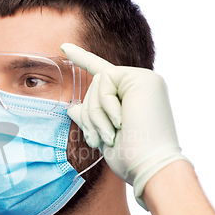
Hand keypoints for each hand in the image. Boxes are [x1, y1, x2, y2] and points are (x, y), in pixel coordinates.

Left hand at [61, 43, 189, 208]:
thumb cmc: (129, 157)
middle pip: (94, 85)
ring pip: (97, 83)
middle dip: (89, 114)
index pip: (103, 73)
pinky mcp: (143, 78)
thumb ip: (90, 117)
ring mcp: (143, 80)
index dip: (82, 58)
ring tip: (109, 135)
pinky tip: (120, 122)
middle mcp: (139, 85)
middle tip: (99, 138)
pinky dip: (105, 105)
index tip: (64, 48)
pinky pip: (105, 80)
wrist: (149, 167)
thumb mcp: (103, 135)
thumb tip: (71, 107)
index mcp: (131, 97)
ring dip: (95, 114)